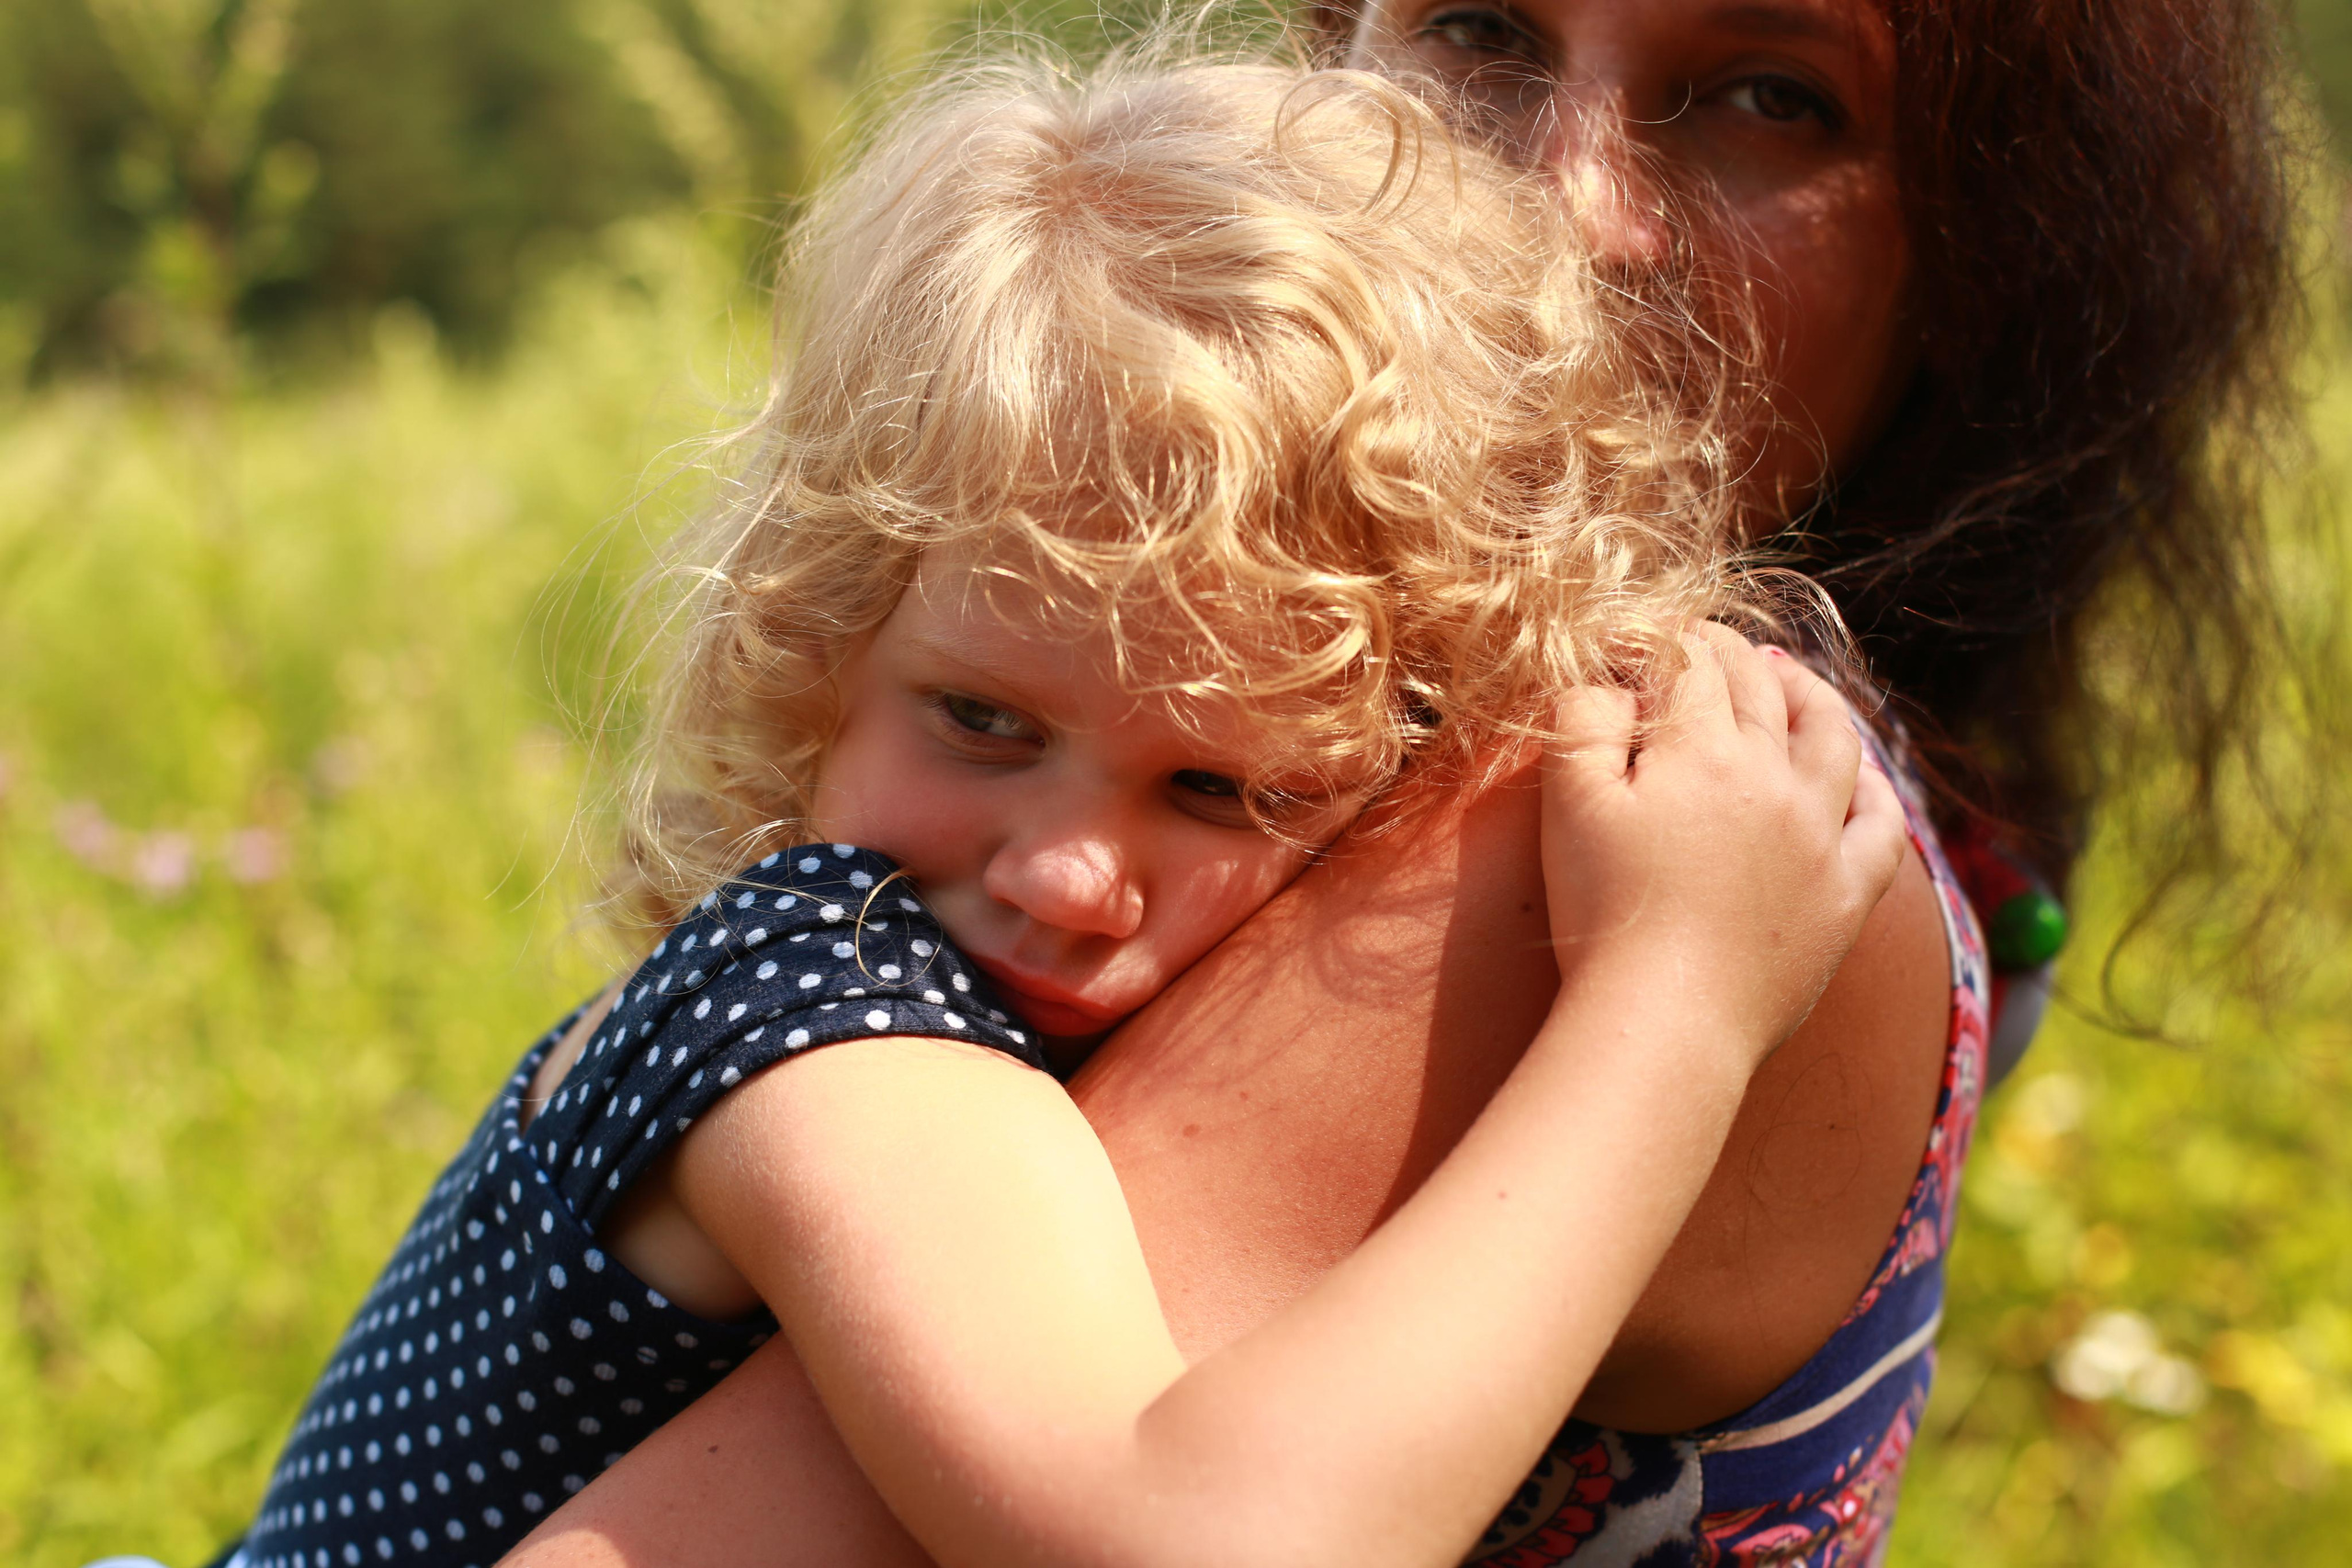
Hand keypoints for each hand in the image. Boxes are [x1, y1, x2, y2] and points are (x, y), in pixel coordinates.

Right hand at [1539, 625, 1905, 1069]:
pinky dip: (1872, 785)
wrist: (1665, 1019)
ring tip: (1786, 676)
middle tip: (1703, 645)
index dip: (1663, 641)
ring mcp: (1821, 835)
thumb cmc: (1604, 912)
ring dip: (1809, 694)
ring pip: (1831, 737)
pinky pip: (1881, 823)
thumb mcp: (1569, 803)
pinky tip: (1857, 774)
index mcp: (1702, 748)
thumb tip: (1610, 678)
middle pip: (1759, 688)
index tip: (1641, 642)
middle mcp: (1775, 777)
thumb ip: (1584, 720)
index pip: (1690, 664)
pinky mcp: (1847, 894)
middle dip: (1728, 655)